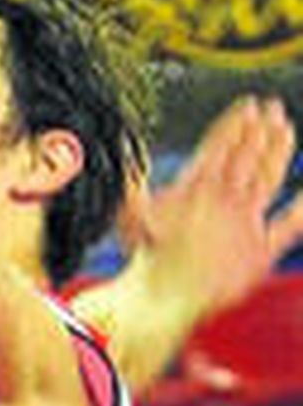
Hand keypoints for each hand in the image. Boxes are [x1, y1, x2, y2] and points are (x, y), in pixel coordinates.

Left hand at [118, 96, 302, 319]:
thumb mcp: (137, 226)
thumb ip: (135, 199)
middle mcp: (222, 202)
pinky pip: (288, 226)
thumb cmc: (148, 265)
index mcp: (197, 193)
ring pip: (265, 180)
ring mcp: (242, 223)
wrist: (163, 301)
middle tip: (271, 107)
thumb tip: (120, 168)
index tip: (247, 104)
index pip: (218, 151)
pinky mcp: (258, 250)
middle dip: (256, 132)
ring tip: (285, 128)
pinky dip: (302, 212)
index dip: (232, 128)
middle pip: (244, 158)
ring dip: (276, 155)